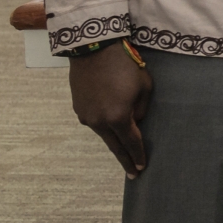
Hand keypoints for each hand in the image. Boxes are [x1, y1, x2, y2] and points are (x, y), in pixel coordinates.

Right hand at [68, 43, 152, 178]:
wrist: (93, 49)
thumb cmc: (124, 66)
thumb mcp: (144, 88)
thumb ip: (142, 110)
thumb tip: (134, 122)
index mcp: (117, 118)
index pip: (131, 143)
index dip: (138, 156)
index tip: (142, 168)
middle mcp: (99, 122)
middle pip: (115, 146)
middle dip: (125, 160)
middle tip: (133, 174)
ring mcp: (85, 116)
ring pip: (104, 134)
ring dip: (114, 141)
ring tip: (125, 150)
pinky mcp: (78, 108)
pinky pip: (95, 122)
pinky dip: (104, 126)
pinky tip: (110, 127)